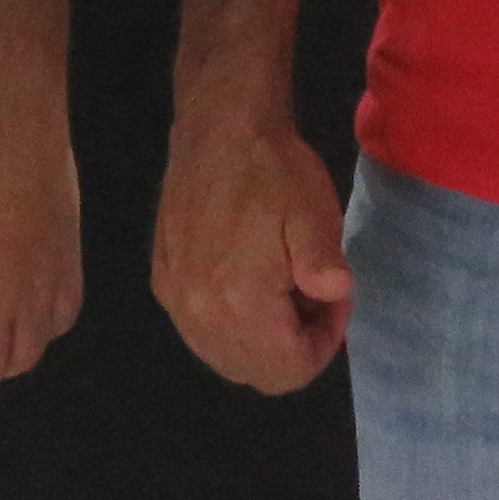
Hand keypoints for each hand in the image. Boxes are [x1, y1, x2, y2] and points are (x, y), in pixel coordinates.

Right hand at [153, 103, 353, 393]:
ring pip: (225, 356)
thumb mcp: (314, 214)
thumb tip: (335, 293)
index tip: (332, 299)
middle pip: (256, 372)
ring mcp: (175, 296)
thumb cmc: (274, 171)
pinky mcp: (163, 279)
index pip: (290, 370)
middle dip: (292, 347)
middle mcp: (198, 312)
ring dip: (260, 340)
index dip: (323, 344)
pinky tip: (245, 278)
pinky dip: (229, 323)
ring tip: (279, 286)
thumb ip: (324, 265)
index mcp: (239, 303)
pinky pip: (200, 330)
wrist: (219, 127)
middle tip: (308, 294)